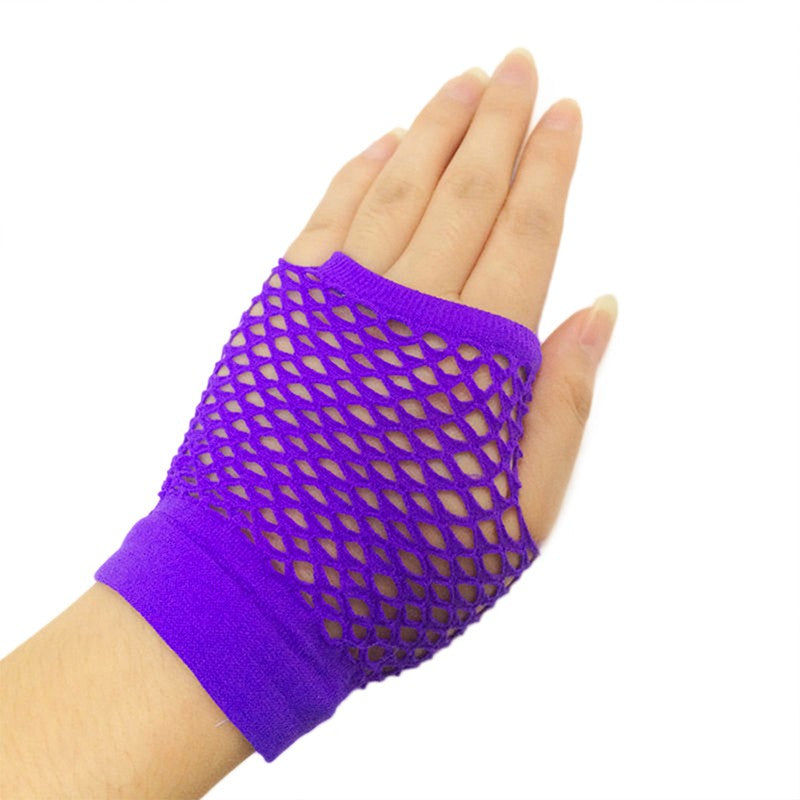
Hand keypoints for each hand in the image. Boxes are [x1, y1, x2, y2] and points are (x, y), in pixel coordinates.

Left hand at [283, 46, 616, 547]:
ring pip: (395, 187)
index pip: (526, 230)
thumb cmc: (396, 572)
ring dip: (433, 128)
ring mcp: (334, 305)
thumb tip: (597, 312)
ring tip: (464, 82)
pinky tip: (382, 144)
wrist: (258, 596)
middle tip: (522, 66)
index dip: (550, 165)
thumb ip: (562, 408)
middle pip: (464, 190)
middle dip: (498, 121)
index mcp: (474, 358)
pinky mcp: (278, 314)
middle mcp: (406, 311)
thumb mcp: (515, 518)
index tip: (566, 113)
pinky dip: (358, 174)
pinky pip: (326, 220)